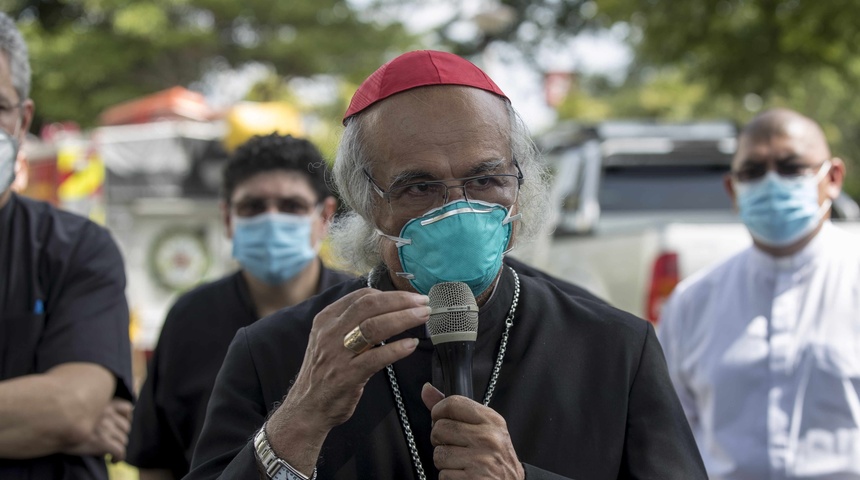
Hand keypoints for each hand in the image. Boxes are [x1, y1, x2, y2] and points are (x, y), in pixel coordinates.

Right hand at [63, 398, 132, 461]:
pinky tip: (113, 460)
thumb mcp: (77, 402)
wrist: (49, 424)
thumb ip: (91, 404)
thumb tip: (98, 409)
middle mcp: (107, 413)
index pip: (126, 408)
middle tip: (111, 440)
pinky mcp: (102, 442)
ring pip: (123, 439)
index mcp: (103, 402)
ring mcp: (106, 428)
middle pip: (125, 426)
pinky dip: (119, 457)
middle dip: (120, 434)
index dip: (125, 418)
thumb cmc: (58, 415)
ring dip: (118, 446)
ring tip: (110, 451)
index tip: (119, 424)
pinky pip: (119, 451)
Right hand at [266, 288, 429, 471]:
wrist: (307, 407)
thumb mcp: (330, 338)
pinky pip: (376, 357)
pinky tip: (411, 345)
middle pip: (370, 305)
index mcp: (327, 319)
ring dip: (403, 318)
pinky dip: (396, 349)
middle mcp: (330, 332)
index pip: (362, 296)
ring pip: (374, 326)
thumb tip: (386, 306)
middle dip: (401, 301)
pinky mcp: (347, 375)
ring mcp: (338, 353)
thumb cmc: (325, 372)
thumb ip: (351, 322)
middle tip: (423, 302)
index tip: (410, 297)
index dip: (391, 293)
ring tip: (422, 316)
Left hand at [422, 383, 524, 479]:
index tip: (440, 419)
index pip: (452, 403)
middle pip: (440, 429)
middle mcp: (488, 438)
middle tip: (455, 446)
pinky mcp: (474, 479)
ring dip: (445, 462)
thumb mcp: (482, 428)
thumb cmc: (494, 456)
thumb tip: (427, 389)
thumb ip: (454, 409)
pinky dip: (449, 478)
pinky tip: (464, 475)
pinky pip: (443, 475)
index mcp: (491, 420)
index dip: (438, 411)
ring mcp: (482, 460)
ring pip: (438, 454)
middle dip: (440, 440)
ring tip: (461, 462)